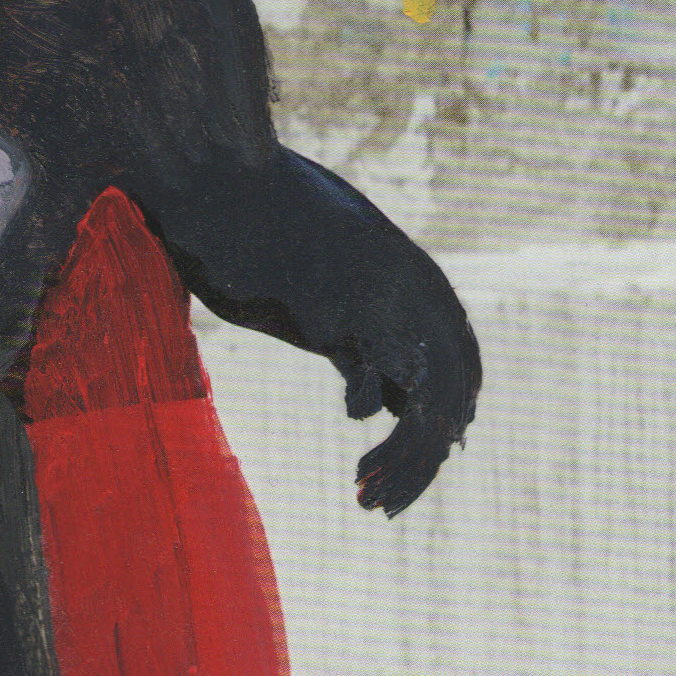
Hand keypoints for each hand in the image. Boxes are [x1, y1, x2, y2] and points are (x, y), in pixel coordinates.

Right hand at [256, 155, 480, 516]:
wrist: (214, 174)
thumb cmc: (251, 223)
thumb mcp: (324, 282)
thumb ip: (359, 333)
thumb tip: (380, 397)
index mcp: (412, 276)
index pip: (460, 360)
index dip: (444, 418)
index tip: (414, 461)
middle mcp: (412, 289)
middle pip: (456, 388)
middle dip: (427, 453)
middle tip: (383, 500)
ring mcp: (382, 300)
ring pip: (432, 399)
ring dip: (408, 461)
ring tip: (371, 501)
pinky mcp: (341, 313)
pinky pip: (383, 390)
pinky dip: (381, 442)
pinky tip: (355, 470)